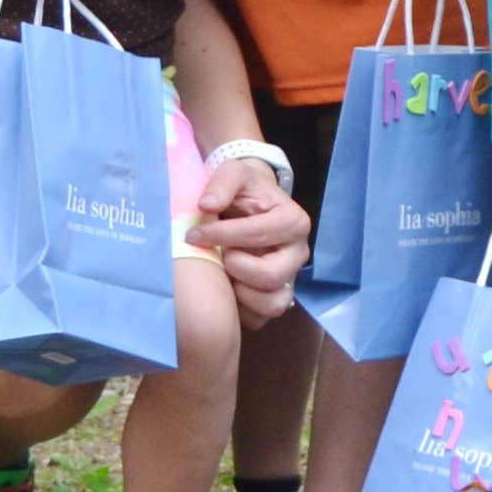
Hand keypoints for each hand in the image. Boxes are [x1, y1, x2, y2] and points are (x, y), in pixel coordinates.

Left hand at [189, 161, 310, 319]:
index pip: (258, 234)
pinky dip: (241, 309)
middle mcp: (297, 253)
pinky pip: (262, 317)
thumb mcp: (234, 173)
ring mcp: (289, 278)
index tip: (193, 234)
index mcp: (293, 221)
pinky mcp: (276, 297)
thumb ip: (222, 182)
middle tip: (218, 256)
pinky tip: (226, 290)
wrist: (250, 204)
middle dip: (236, 268)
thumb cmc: (243, 190)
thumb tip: (207, 205)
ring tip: (224, 275)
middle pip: (271, 275)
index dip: (221, 235)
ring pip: (273, 303)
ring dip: (241, 293)